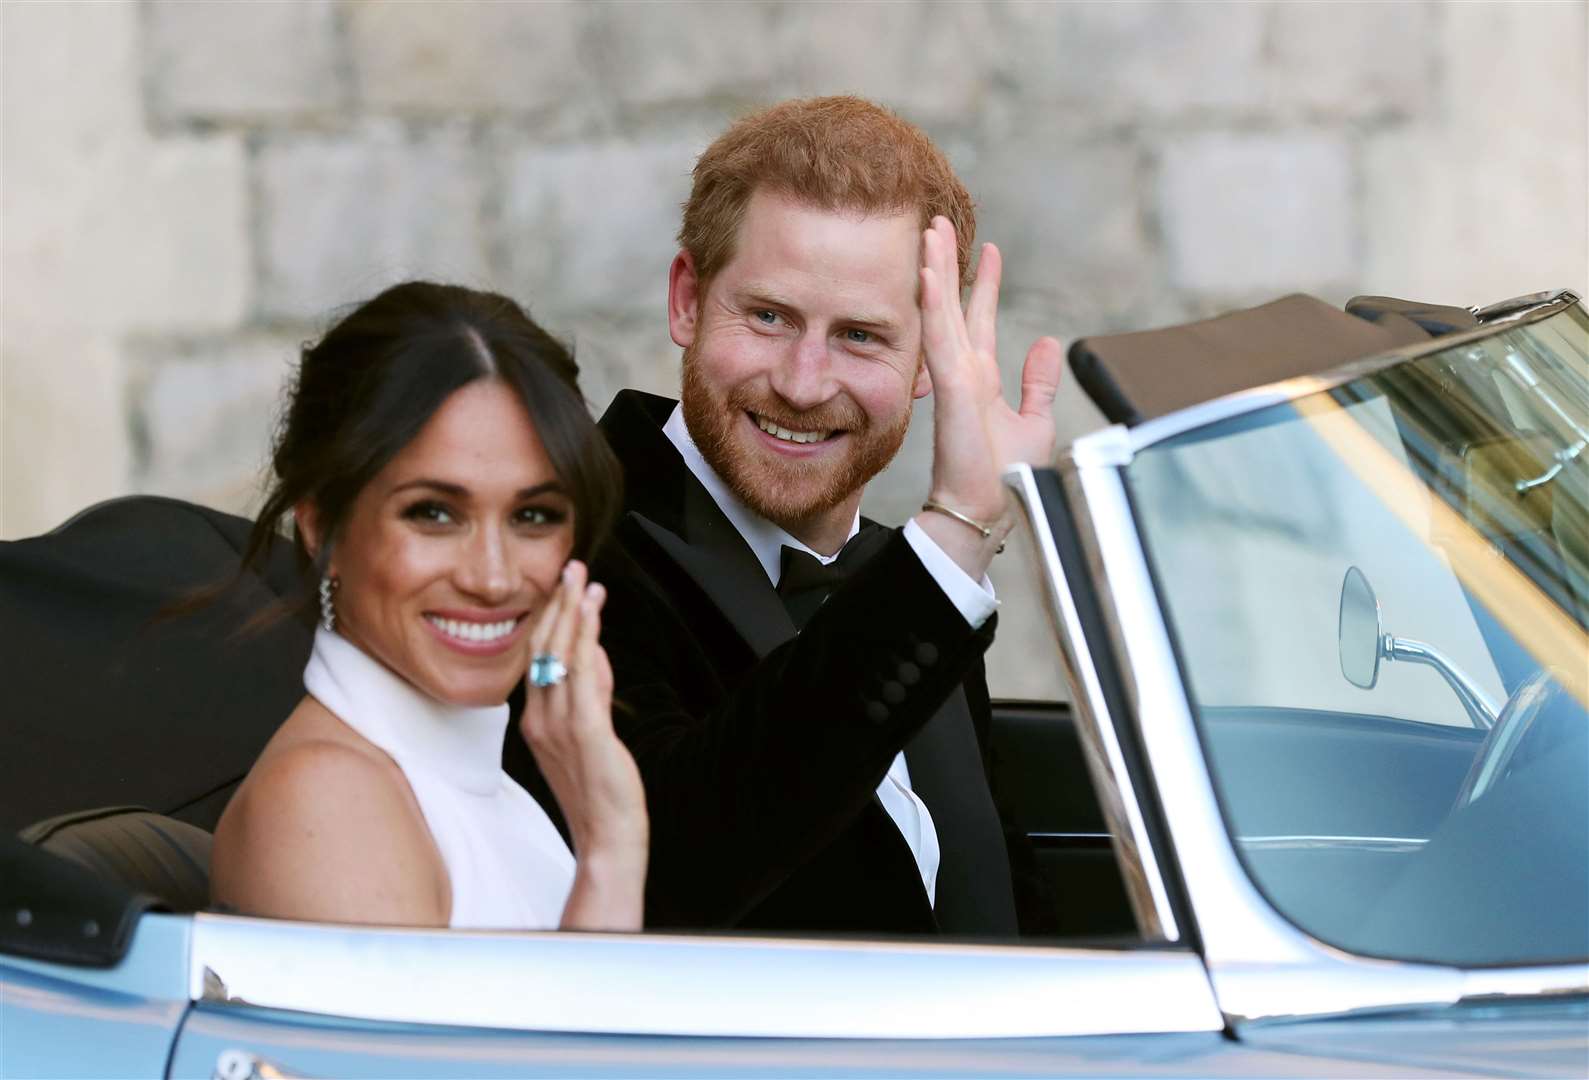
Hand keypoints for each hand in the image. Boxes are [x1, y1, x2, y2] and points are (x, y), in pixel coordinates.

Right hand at [519, 560, 646, 928]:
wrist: (607, 838)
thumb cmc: (599, 791)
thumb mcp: (590, 734)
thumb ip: (592, 693)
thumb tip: (597, 654)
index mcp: (535, 720)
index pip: (538, 659)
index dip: (550, 620)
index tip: (564, 588)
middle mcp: (539, 719)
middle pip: (543, 649)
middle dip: (558, 605)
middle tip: (571, 567)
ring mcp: (559, 726)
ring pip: (560, 655)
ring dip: (573, 612)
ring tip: (582, 578)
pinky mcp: (585, 732)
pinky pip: (582, 676)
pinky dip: (586, 639)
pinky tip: (592, 614)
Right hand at [916, 217, 1062, 573]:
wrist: (989, 510)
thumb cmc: (1006, 478)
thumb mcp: (1034, 420)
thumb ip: (1038, 382)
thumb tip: (1048, 343)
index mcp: (980, 379)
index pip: (979, 319)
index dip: (983, 283)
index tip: (988, 249)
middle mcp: (963, 373)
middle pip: (952, 306)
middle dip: (947, 264)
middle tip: (940, 222)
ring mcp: (954, 379)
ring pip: (940, 313)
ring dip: (934, 271)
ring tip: (930, 232)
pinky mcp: (952, 389)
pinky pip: (939, 339)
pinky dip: (933, 305)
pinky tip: (927, 274)